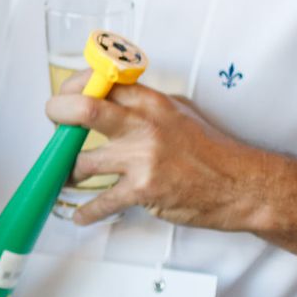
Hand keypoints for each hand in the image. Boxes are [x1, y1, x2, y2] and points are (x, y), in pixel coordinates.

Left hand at [46, 83, 266, 230]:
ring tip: (68, 176)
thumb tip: (105, 99)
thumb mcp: (178, 112)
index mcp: (151, 101)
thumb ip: (142, 105)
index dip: (73, 88)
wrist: (242, 185)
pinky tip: (80, 214)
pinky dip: (87, 211)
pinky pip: (102, 201)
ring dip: (70, 172)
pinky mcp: (144, 190)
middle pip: (83, 109)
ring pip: (83, 161)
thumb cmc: (212, 149)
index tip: (64, 99)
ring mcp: (142, 158)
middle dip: (57, 116)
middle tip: (54, 127)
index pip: (100, 82)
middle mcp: (144, 125)